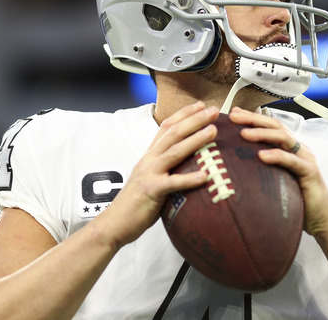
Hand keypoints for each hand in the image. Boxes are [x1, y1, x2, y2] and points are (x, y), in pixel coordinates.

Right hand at [102, 102, 218, 247]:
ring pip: (174, 152)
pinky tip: (205, 176)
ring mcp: (149, 174)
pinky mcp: (151, 191)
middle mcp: (149, 159)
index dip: (183, 114)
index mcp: (150, 155)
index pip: (166, 127)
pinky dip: (189, 179)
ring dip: (195, 140)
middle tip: (213, 110)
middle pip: (173, 133)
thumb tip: (190, 165)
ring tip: (213, 131)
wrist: (114, 223)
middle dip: (194, 119)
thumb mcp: (151, 178)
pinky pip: (172, 183)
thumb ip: (166, 168)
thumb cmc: (136, 203)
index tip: (201, 105)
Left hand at [227, 107, 327, 236]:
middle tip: (234, 117)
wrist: (322, 219)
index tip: (233, 113)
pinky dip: (277, 156)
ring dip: (262, 133)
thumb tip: (236, 165)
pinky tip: (262, 155)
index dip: (252, 118)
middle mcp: (298, 149)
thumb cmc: (298, 200)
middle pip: (275, 126)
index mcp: (290, 149)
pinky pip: (292, 161)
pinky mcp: (310, 173)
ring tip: (244, 133)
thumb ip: (262, 169)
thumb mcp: (275, 180)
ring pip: (284, 138)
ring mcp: (305, 159)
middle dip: (253, 119)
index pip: (270, 127)